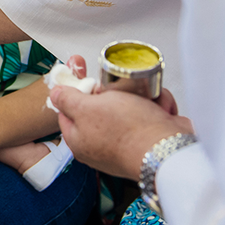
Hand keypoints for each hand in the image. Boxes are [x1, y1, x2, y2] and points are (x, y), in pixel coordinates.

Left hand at [50, 85, 191, 180]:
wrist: (168, 150)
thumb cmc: (128, 132)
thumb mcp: (86, 108)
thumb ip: (67, 100)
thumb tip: (56, 94)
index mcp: (80, 139)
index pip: (68, 110)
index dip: (75, 90)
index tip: (84, 74)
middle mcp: (101, 143)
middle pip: (100, 105)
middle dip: (113, 92)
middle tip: (118, 89)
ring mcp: (126, 140)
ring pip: (128, 105)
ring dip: (139, 97)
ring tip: (145, 100)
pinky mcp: (149, 136)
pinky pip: (149, 113)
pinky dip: (157, 106)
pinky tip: (160, 109)